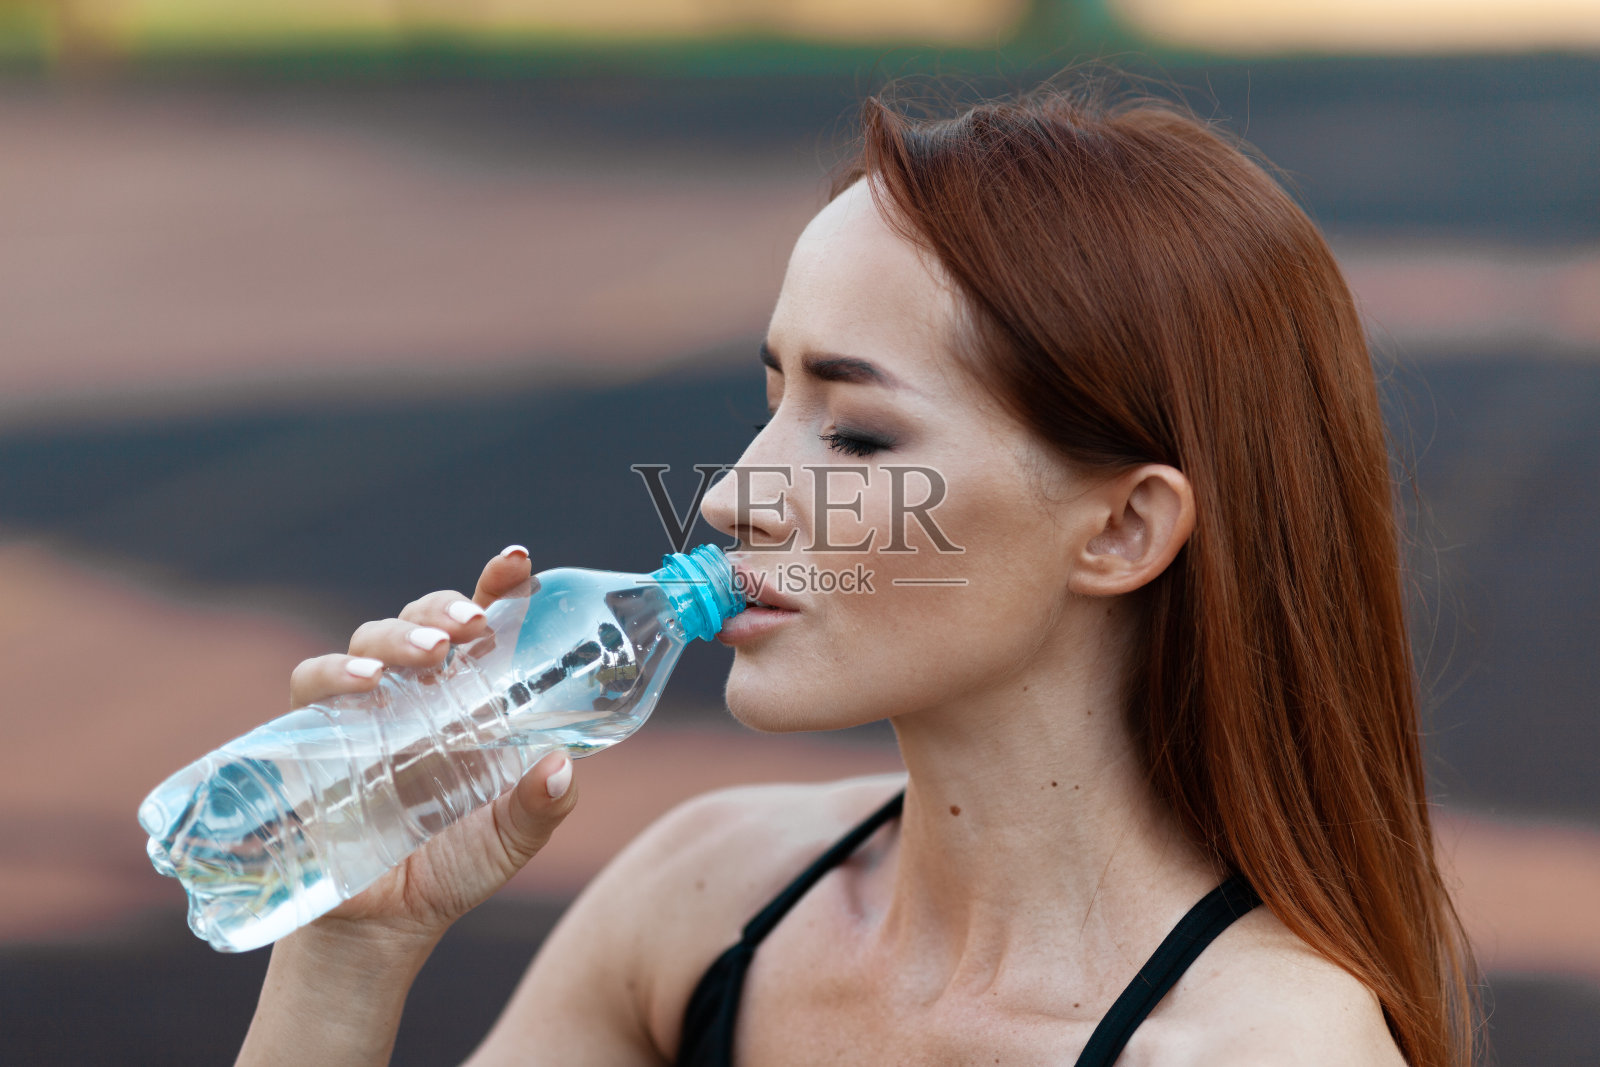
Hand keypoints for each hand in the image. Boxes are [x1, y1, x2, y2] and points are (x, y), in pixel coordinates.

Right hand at [284, 545, 578, 948]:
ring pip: (369, 641)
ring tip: (431, 653)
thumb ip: (540, 806)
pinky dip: (333, 674)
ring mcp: (360, 712)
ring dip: (398, 636)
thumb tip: (560, 768)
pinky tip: (363, 684)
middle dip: (443, 609)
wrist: (380, 926)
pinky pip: (311, 687)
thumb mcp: (508, 840)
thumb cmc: (451, 866)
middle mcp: (413, 694)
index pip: (480, 626)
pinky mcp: (310, 738)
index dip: (495, 587)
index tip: (517, 563)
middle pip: (422, 621)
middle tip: (472, 625)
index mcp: (467, 699)